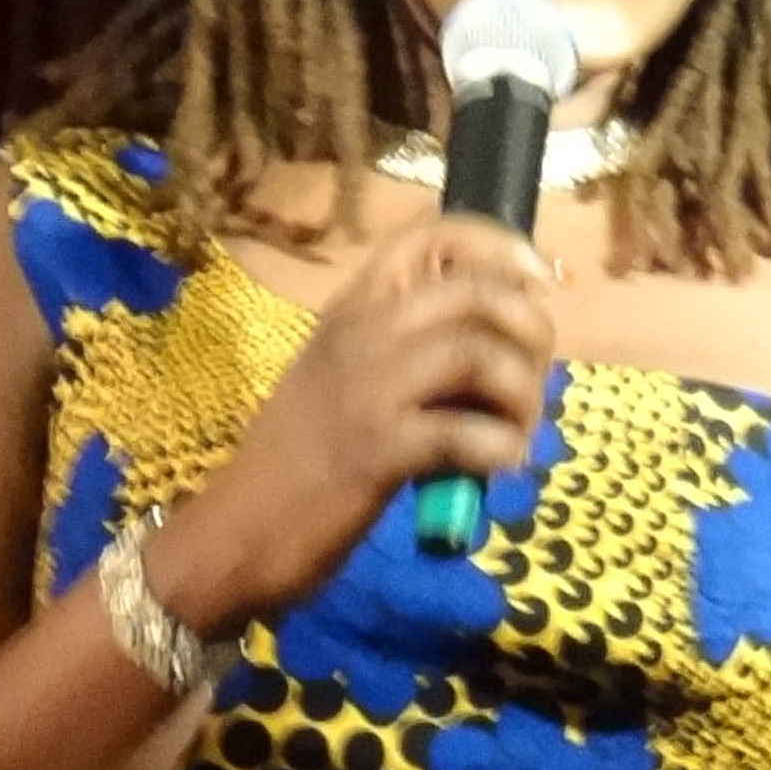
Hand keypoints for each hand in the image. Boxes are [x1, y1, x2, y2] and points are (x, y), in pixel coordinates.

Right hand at [149, 210, 555, 633]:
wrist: (234, 531)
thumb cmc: (295, 464)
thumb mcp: (341, 382)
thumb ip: (404, 356)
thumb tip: (495, 354)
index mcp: (352, 311)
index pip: (432, 238)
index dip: (500, 249)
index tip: (536, 281)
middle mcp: (360, 334)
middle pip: (476, 294)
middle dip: (530, 334)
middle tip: (533, 382)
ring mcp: (366, 390)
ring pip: (479, 355)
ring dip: (522, 396)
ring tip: (518, 434)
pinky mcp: (377, 451)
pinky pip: (466, 434)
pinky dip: (501, 449)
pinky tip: (500, 467)